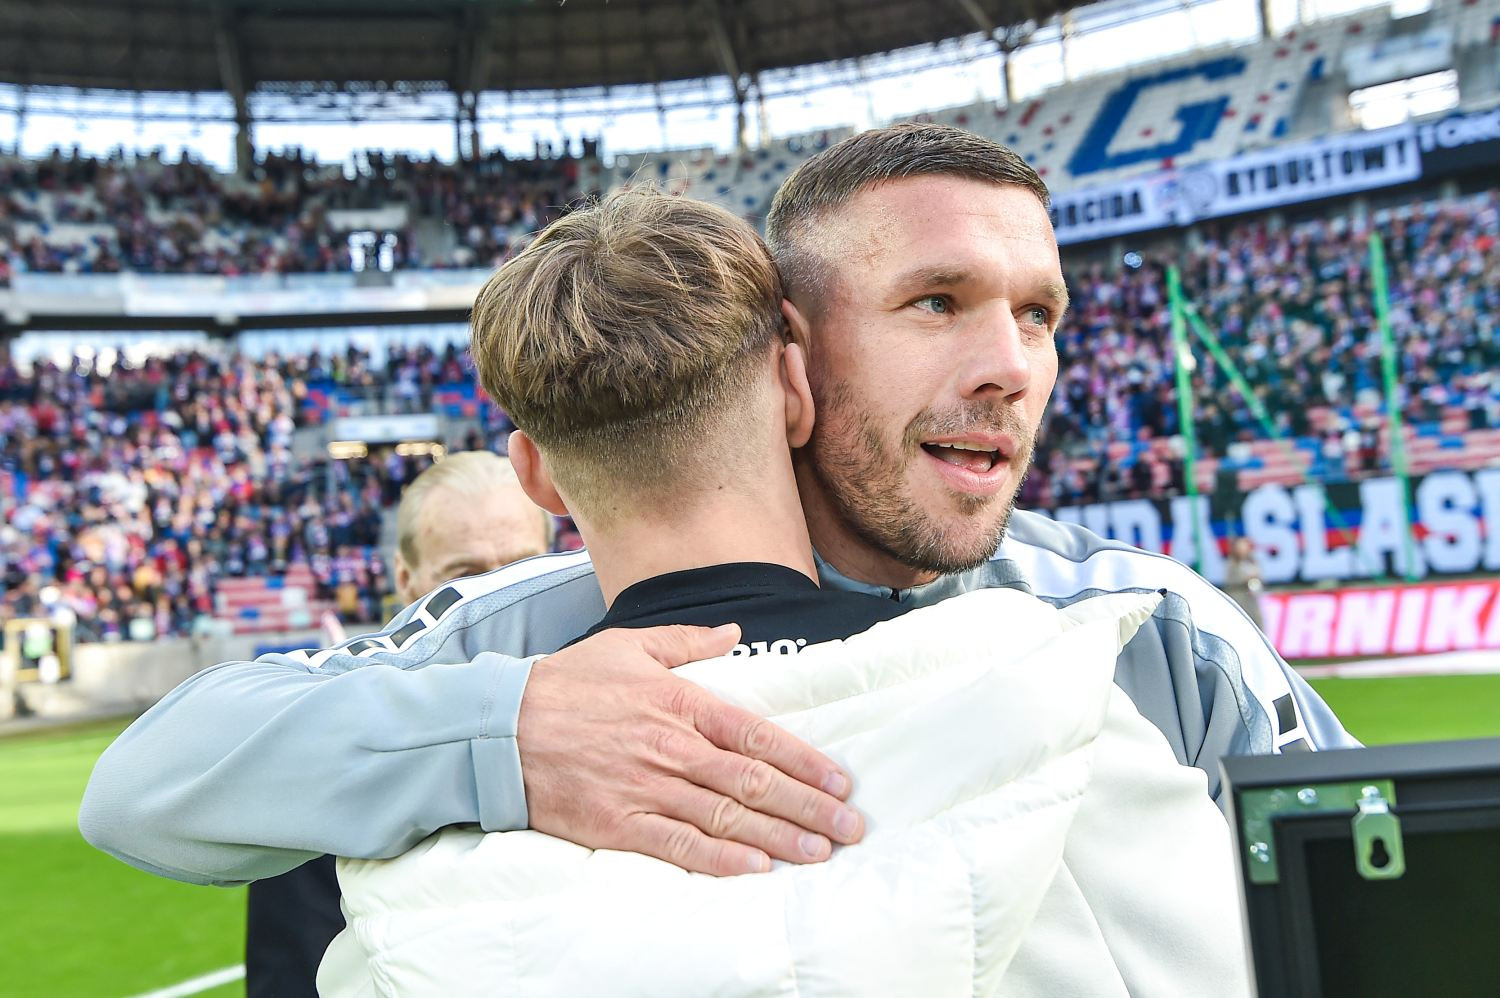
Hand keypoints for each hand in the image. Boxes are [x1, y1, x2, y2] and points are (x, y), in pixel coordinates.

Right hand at [517, 623, 863, 875]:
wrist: (498, 725)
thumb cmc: (566, 683)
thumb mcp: (631, 645)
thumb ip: (688, 641)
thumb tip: (734, 633)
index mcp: (681, 703)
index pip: (758, 734)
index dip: (804, 761)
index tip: (840, 782)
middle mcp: (672, 747)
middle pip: (754, 781)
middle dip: (808, 807)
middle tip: (849, 829)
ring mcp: (646, 788)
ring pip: (726, 816)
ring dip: (779, 837)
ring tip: (819, 853)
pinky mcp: (617, 823)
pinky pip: (678, 846)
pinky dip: (720, 859)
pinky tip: (755, 869)